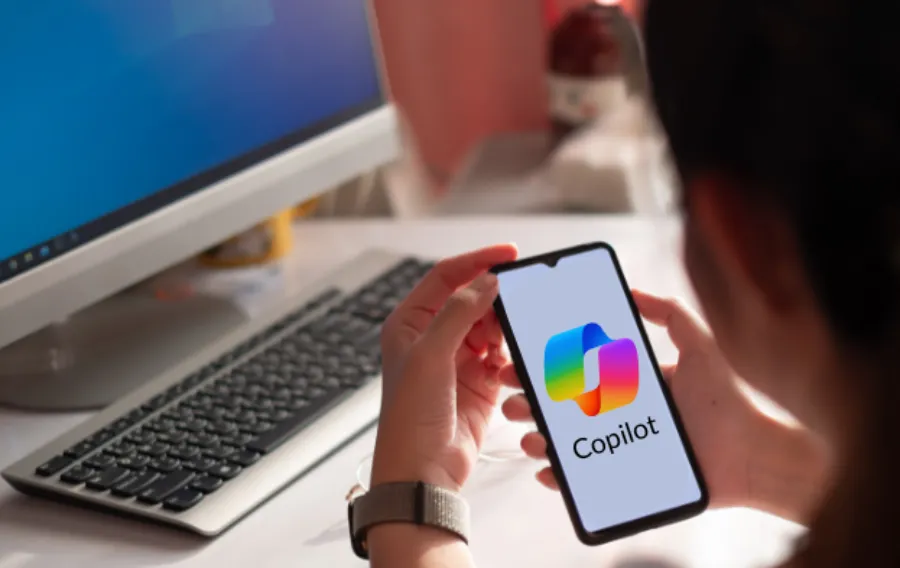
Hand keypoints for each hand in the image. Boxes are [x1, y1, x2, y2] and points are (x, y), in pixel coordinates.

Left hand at [371, 244, 517, 492]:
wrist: (423, 471)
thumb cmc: (410, 417)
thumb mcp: (430, 355)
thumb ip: (459, 312)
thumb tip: (487, 281)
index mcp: (410, 322)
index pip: (446, 277)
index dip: (477, 261)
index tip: (509, 253)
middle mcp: (433, 337)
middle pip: (473, 300)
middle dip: (496, 299)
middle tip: (521, 297)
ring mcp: (458, 359)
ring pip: (491, 327)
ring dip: (504, 330)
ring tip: (511, 338)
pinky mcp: (480, 382)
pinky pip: (502, 356)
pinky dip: (509, 356)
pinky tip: (508, 365)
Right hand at [501, 290, 757, 508]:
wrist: (752, 453)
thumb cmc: (727, 400)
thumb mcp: (697, 346)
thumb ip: (668, 313)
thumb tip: (632, 290)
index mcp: (625, 384)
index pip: (574, 373)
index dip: (543, 368)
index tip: (519, 360)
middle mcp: (616, 415)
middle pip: (561, 408)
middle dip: (529, 403)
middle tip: (512, 400)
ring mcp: (616, 448)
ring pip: (565, 444)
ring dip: (539, 440)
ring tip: (528, 436)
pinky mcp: (623, 480)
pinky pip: (583, 480)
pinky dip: (559, 478)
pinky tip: (546, 471)